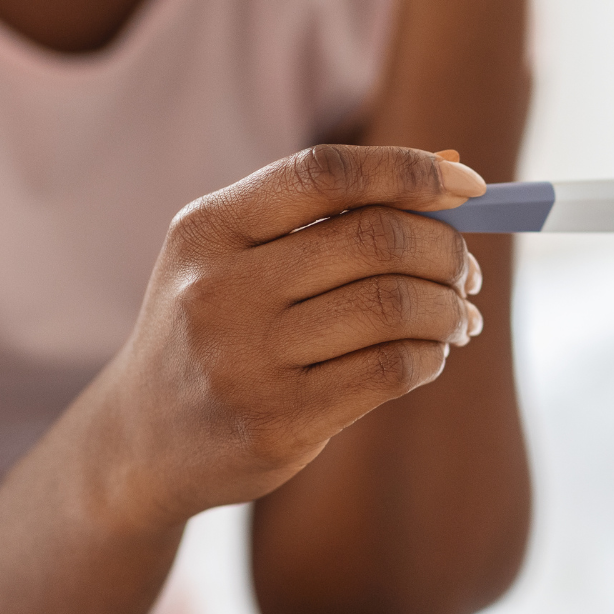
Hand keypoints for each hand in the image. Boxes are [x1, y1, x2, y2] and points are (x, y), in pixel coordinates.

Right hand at [90, 145, 488, 526]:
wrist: (142, 442)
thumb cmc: (217, 328)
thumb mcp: (237, 256)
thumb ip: (330, 213)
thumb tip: (452, 172)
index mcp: (209, 228)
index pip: (327, 173)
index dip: (410, 170)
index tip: (470, 186)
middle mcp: (219, 288)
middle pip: (376, 240)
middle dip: (445, 250)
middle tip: (466, 270)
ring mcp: (244, 360)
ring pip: (393, 307)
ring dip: (448, 308)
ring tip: (458, 316)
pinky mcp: (277, 422)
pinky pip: (390, 370)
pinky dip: (430, 355)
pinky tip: (429, 354)